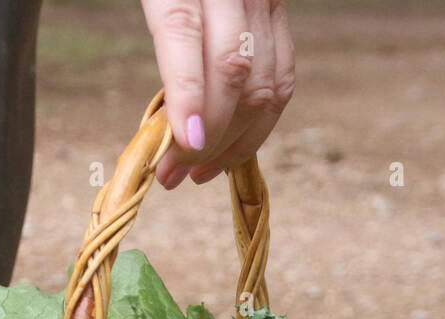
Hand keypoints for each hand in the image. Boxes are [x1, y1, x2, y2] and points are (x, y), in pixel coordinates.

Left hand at [141, 0, 294, 187]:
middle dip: (206, 135)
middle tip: (173, 175)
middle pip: (231, 69)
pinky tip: (232, 148)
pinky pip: (282, 78)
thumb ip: (162, 50)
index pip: (185, 37)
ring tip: (197, 172)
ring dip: (233, 142)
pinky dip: (260, 123)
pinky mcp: (280, 10)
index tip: (185, 145)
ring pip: (264, 84)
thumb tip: (167, 128)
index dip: (188, 97)